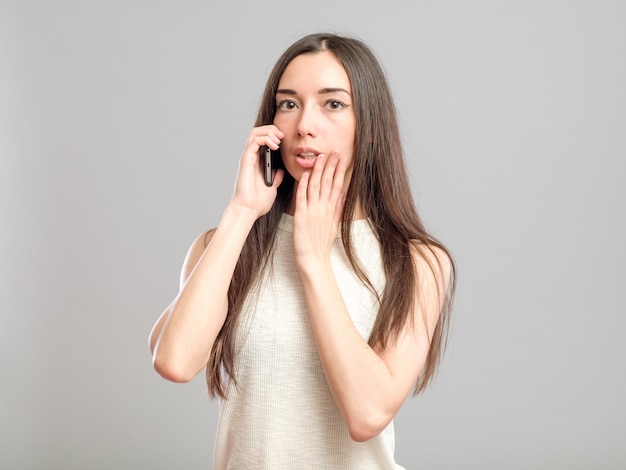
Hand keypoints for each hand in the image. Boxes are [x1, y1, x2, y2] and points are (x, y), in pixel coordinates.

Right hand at [230, 125, 284, 217]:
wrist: (249, 210)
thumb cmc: (258, 202)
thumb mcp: (272, 188)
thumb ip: (276, 179)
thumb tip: (280, 171)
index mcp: (258, 162)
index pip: (263, 140)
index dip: (274, 135)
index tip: (285, 140)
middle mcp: (251, 157)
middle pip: (259, 132)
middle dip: (272, 130)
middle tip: (282, 137)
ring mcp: (248, 157)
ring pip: (255, 133)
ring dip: (268, 132)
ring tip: (278, 140)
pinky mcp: (246, 159)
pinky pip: (254, 141)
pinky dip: (265, 139)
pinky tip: (274, 146)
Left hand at [292, 152, 347, 269]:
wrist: (314, 259)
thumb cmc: (322, 243)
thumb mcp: (334, 224)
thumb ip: (337, 207)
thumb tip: (341, 193)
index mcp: (332, 209)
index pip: (338, 184)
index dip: (340, 170)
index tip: (343, 158)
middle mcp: (324, 207)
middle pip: (328, 181)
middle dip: (331, 165)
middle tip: (334, 151)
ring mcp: (313, 211)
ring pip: (316, 186)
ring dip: (318, 170)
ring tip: (320, 157)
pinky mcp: (301, 215)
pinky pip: (302, 197)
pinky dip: (304, 185)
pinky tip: (306, 174)